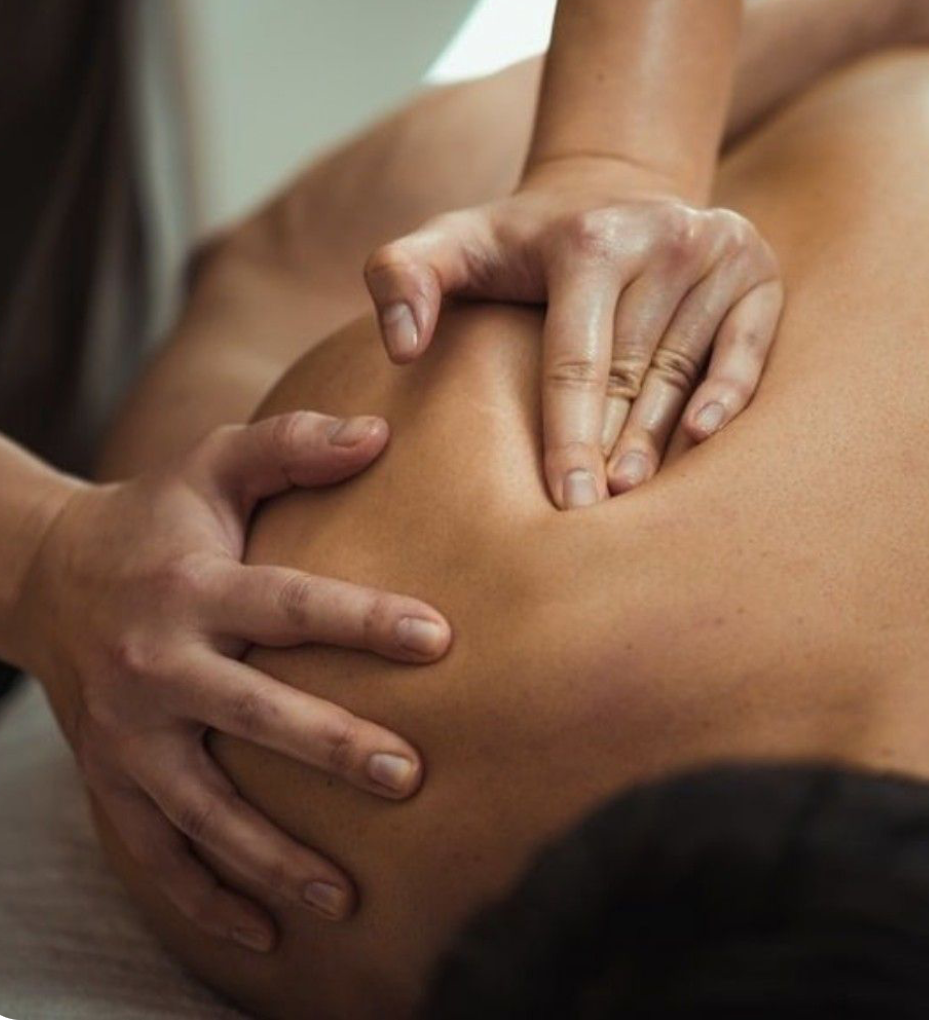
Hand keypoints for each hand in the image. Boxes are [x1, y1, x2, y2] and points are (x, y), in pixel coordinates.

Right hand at [15, 412, 450, 952]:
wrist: (48, 578)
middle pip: (251, 714)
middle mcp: (156, 664)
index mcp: (191, 586)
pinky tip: (266, 936)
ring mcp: (128, 734)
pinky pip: (154, 854)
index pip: (288, 605)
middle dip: (330, 750)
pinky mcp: (110, 780)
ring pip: (202, 808)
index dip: (362, 620)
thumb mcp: (214, 463)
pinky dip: (204, 901)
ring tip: (347, 897)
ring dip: (272, 858)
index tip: (439, 640)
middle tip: (407, 777)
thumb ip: (292, 444)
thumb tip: (380, 432)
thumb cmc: (158, 518)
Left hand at [365, 165, 781, 507]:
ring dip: (660, 440)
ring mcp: (716, 251)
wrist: (609, 188)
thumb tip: (401, 345)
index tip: (563, 506)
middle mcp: (661, 237)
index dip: (567, 439)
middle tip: (593, 520)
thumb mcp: (450, 241)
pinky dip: (730, 393)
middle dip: (611, 451)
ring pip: (683, 370)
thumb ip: (401, 276)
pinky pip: (748, 347)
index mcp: (588, 238)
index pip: (575, 360)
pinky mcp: (756, 270)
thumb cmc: (521, 240)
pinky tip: (705, 439)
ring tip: (634, 501)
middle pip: (632, 372)